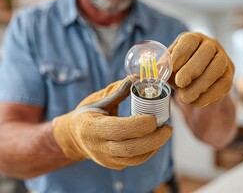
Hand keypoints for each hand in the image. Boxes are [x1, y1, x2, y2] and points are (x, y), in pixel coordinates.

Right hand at [52, 78, 171, 169]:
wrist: (74, 137)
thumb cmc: (87, 113)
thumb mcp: (98, 99)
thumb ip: (117, 91)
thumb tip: (137, 77)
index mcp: (92, 128)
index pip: (119, 130)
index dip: (139, 124)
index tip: (154, 117)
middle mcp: (99, 147)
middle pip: (130, 148)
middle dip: (154, 138)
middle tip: (168, 127)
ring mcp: (107, 159)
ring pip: (135, 158)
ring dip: (155, 146)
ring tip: (165, 132)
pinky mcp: (114, 165)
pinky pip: (135, 161)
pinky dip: (149, 151)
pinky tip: (156, 139)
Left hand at [168, 32, 234, 106]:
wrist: (197, 81)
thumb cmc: (180, 69)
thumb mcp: (170, 66)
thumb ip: (163, 68)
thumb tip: (152, 72)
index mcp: (193, 38)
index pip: (189, 41)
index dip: (180, 54)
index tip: (172, 67)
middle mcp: (211, 45)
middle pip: (206, 52)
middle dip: (192, 69)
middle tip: (180, 83)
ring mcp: (223, 59)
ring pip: (217, 68)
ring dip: (200, 84)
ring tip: (185, 97)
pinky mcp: (229, 76)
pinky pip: (223, 85)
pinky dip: (208, 96)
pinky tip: (196, 102)